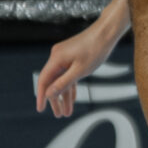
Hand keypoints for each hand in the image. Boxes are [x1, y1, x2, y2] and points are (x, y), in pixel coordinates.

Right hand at [33, 0, 130, 117]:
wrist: (107, 32)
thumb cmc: (95, 48)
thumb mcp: (80, 70)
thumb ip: (64, 83)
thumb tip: (49, 94)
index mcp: (56, 58)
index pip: (44, 81)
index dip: (42, 96)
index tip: (40, 109)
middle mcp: (57, 56)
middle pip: (52, 82)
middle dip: (56, 100)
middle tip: (59, 115)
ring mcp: (64, 56)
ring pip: (61, 79)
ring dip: (64, 95)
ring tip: (67, 112)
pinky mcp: (72, 57)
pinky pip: (68, 74)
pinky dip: (70, 86)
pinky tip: (72, 99)